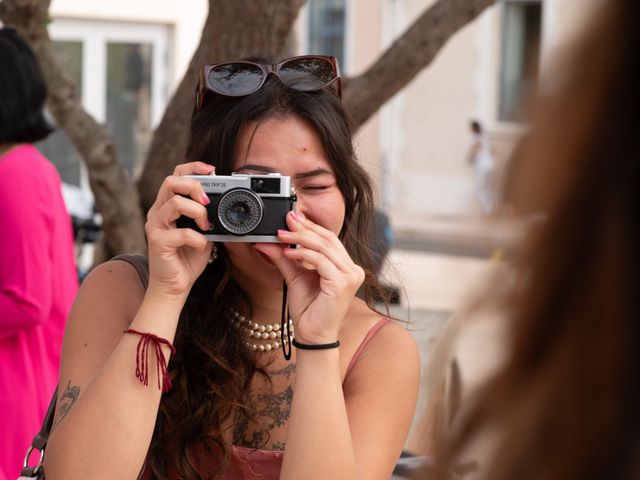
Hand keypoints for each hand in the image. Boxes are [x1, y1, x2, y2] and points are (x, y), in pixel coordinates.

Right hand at [145, 162, 213, 300]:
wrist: (174, 286)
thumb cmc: (187, 259)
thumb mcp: (203, 232)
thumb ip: (208, 216)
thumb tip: (224, 202)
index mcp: (168, 206)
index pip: (176, 175)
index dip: (193, 168)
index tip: (212, 170)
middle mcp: (158, 212)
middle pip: (171, 181)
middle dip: (194, 186)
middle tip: (207, 202)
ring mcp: (155, 225)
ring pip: (175, 202)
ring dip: (197, 212)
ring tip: (206, 226)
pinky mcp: (157, 241)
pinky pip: (181, 232)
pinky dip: (197, 239)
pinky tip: (201, 246)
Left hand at [254, 211, 364, 343]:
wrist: (312, 336)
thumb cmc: (308, 310)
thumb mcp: (294, 277)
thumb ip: (284, 258)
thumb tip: (268, 241)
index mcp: (345, 267)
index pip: (329, 239)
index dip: (310, 226)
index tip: (292, 217)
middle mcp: (352, 270)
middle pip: (328, 239)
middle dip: (304, 228)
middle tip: (286, 221)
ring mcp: (350, 276)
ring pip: (324, 247)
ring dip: (300, 239)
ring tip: (282, 237)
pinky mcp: (342, 283)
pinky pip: (321, 261)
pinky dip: (303, 255)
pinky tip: (288, 254)